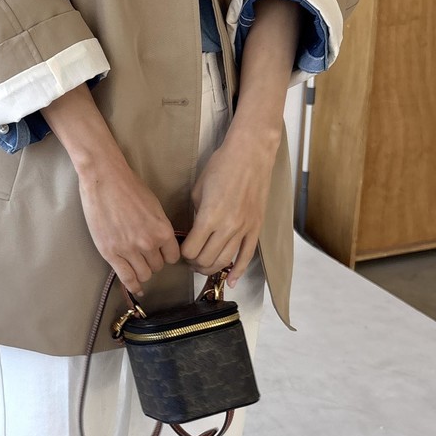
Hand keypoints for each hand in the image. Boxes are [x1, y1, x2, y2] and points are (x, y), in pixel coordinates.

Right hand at [77, 155, 181, 297]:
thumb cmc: (129, 187)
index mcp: (163, 230)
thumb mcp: (154, 206)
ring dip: (142, 271)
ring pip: (144, 274)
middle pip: (157, 266)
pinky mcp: (111, 253)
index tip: (161, 253)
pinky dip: (133, 286)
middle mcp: (149, 243)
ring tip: (136, 264)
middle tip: (144, 254)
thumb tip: (161, 241)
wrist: (104, 179)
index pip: (172, 257)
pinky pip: (127, 277)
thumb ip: (159, 227)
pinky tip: (136, 288)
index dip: (166, 255)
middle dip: (153, 261)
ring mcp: (129, 250)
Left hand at [179, 122, 277, 288]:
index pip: (191, 249)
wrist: (250, 155)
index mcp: (209, 217)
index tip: (180, 250)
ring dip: (212, 269)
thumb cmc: (221, 167)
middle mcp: (227, 227)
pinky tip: (230, 281)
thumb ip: (195, 214)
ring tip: (203, 267)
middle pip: (207, 260)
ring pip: (225, 261)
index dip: (183, 253)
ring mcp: (244, 229)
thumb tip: (191, 232)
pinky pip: (247, 256)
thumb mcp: (198, 190)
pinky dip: (238, 271)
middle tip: (190, 261)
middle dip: (195, 264)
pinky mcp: (256, 228)